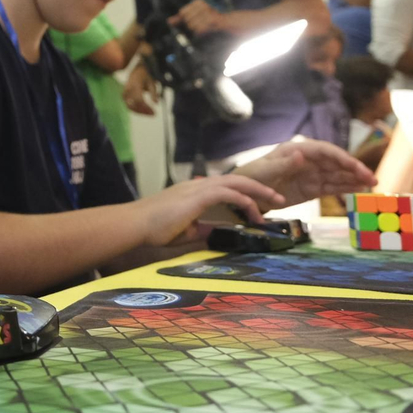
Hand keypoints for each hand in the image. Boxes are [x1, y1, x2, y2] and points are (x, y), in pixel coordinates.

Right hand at [123, 63, 158, 115]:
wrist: (137, 70)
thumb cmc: (146, 76)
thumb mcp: (152, 83)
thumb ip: (154, 93)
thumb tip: (156, 103)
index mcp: (135, 85)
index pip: (139, 100)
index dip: (146, 107)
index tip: (154, 112)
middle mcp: (128, 89)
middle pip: (134, 105)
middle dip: (143, 111)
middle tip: (153, 114)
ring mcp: (125, 92)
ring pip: (129, 106)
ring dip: (139, 112)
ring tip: (149, 113)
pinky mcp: (124, 95)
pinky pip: (128, 105)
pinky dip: (136, 109)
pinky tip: (144, 111)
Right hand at [136, 175, 281, 246]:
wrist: (134, 224)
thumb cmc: (152, 229)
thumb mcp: (183, 231)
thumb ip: (201, 230)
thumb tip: (217, 234)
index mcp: (193, 192)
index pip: (225, 186)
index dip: (244, 194)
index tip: (258, 207)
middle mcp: (197, 185)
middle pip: (235, 179)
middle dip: (259, 187)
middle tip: (278, 197)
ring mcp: (197, 188)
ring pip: (235, 182)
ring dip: (258, 190)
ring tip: (275, 200)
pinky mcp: (197, 196)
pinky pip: (227, 193)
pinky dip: (244, 200)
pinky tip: (254, 211)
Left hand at [170, 0, 229, 35]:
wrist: (227, 23)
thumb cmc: (209, 20)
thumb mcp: (194, 16)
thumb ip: (181, 19)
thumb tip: (168, 21)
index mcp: (198, 2)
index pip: (182, 12)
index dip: (186, 19)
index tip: (196, 19)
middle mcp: (203, 5)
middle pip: (186, 19)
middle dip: (191, 24)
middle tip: (201, 23)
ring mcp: (208, 12)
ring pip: (191, 25)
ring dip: (197, 29)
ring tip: (205, 26)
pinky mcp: (212, 20)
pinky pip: (198, 29)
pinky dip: (201, 32)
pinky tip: (207, 29)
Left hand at [232, 140, 376, 205]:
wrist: (245, 195)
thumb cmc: (252, 177)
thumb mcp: (265, 171)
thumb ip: (284, 164)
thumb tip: (301, 154)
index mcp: (297, 151)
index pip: (325, 151)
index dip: (342, 158)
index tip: (356, 167)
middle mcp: (308, 161)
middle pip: (336, 163)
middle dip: (354, 169)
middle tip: (372, 179)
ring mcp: (311, 176)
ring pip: (337, 176)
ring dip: (354, 179)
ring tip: (372, 184)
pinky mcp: (311, 190)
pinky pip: (332, 188)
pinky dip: (345, 189)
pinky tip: (359, 190)